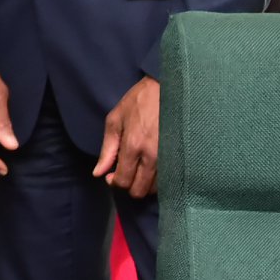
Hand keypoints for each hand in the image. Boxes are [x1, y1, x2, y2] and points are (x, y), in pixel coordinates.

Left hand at [93, 75, 160, 197]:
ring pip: (155, 188)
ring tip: (138, 168)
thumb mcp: (115, 121)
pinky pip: (168, 179)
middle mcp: (152, 157)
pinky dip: (158, 179)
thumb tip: (98, 173)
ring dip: (144, 183)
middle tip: (124, 173)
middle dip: (129, 186)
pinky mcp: (180, 157)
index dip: (114, 182)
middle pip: (139, 190)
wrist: (167, 90)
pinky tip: (151, 168)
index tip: (111, 176)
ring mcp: (169, 158)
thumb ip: (107, 150)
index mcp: (133, 146)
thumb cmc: (138, 102)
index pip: (123, 180)